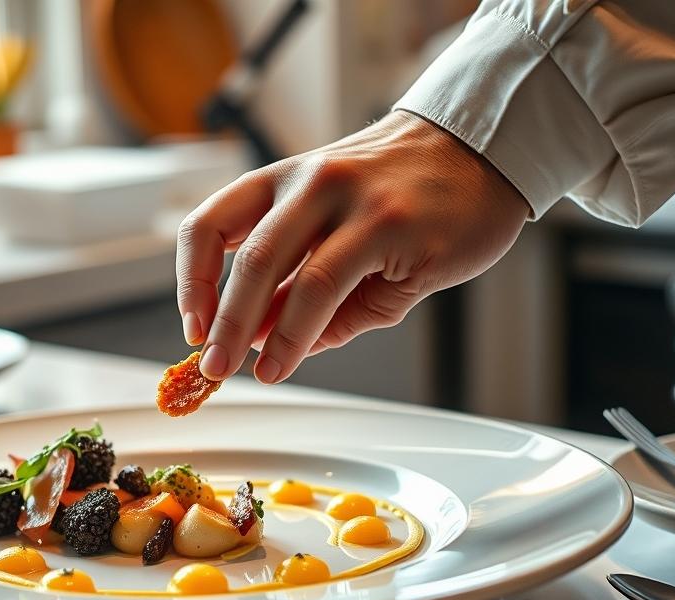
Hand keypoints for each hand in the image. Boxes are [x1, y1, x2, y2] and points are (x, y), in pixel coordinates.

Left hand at [176, 111, 528, 382]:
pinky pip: (335, 286)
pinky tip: (298, 355)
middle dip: (223, 321)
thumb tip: (264, 341)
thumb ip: (302, 286)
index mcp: (284, 179)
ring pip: (291, 274)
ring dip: (263, 334)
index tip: (193, 326)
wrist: (481, 152)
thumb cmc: (407, 193)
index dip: (194, 280)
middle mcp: (311, 182)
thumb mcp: (341, 231)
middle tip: (212, 366)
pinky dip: (306, 331)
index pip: (211, 224)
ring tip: (256, 373)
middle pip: (248, 256)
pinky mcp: (394, 226)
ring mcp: (353, 201)